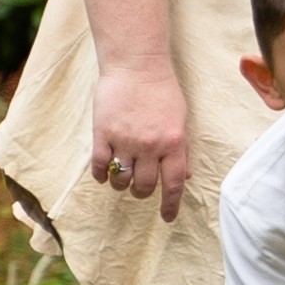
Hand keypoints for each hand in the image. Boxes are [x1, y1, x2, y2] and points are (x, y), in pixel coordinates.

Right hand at [88, 59, 191, 220]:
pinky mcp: (102, 134)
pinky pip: (99, 165)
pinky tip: (103, 173)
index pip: (173, 184)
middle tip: (139, 188)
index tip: (167, 219)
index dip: (170, 205)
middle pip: (144, 186)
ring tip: (121, 177)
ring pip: (120, 180)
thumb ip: (180, 149)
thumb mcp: (180, 119)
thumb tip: (185, 176)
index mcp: (174, 143)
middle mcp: (150, 146)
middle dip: (141, 193)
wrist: (136, 66)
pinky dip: (100, 175)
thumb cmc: (162, 91)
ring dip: (120, 185)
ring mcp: (125, 141)